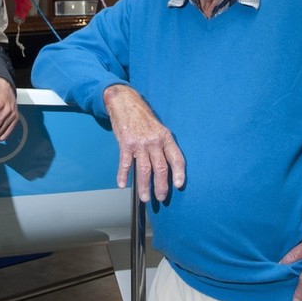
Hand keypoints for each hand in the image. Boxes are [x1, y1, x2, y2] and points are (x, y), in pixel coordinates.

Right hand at [103, 84, 184, 201]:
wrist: (125, 102)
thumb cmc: (143, 117)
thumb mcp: (159, 128)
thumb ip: (163, 145)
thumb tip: (167, 166)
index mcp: (165, 137)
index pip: (176, 158)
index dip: (179, 173)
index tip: (178, 185)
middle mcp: (154, 141)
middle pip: (160, 168)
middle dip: (161, 186)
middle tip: (161, 198)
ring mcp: (139, 143)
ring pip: (144, 169)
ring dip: (145, 186)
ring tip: (145, 198)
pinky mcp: (126, 144)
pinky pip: (126, 163)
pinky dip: (123, 175)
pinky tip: (122, 184)